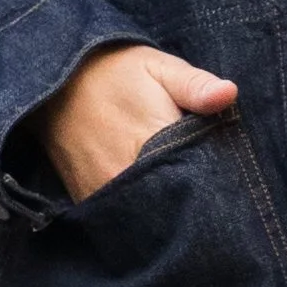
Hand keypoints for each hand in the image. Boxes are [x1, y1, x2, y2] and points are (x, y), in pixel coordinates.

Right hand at [29, 43, 236, 203]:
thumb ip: (194, 84)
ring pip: (147, 218)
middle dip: (192, 201)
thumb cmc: (115, 71)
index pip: (197, 179)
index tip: (229, 181)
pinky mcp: (86, 202)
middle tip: (209, 193)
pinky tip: (151, 201)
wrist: (56, 81)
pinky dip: (139, 214)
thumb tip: (229, 94)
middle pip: (173, 206)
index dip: (216, 183)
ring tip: (179, 196)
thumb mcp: (158, 67)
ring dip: (165, 210)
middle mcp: (125, 176)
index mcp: (151, 141)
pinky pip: (121, 219)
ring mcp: (104, 193)